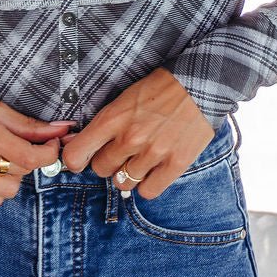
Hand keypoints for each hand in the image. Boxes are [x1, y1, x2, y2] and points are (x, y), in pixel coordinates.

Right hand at [0, 77, 74, 206]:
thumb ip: (26, 124)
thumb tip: (62, 129)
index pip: (28, 157)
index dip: (48, 153)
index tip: (52, 143)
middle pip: (20, 173)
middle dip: (30, 159)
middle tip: (26, 143)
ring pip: (6, 191)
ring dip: (14, 176)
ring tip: (5, 156)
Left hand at [58, 67, 214, 198]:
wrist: (201, 84)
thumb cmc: (160, 89)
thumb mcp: (125, 98)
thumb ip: (106, 123)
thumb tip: (83, 144)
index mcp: (113, 118)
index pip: (76, 154)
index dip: (76, 160)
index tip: (82, 158)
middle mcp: (130, 138)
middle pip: (101, 169)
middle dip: (108, 161)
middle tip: (120, 151)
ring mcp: (153, 153)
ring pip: (122, 182)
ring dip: (128, 173)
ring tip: (139, 159)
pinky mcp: (175, 164)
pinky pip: (147, 191)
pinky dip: (147, 184)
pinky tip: (153, 170)